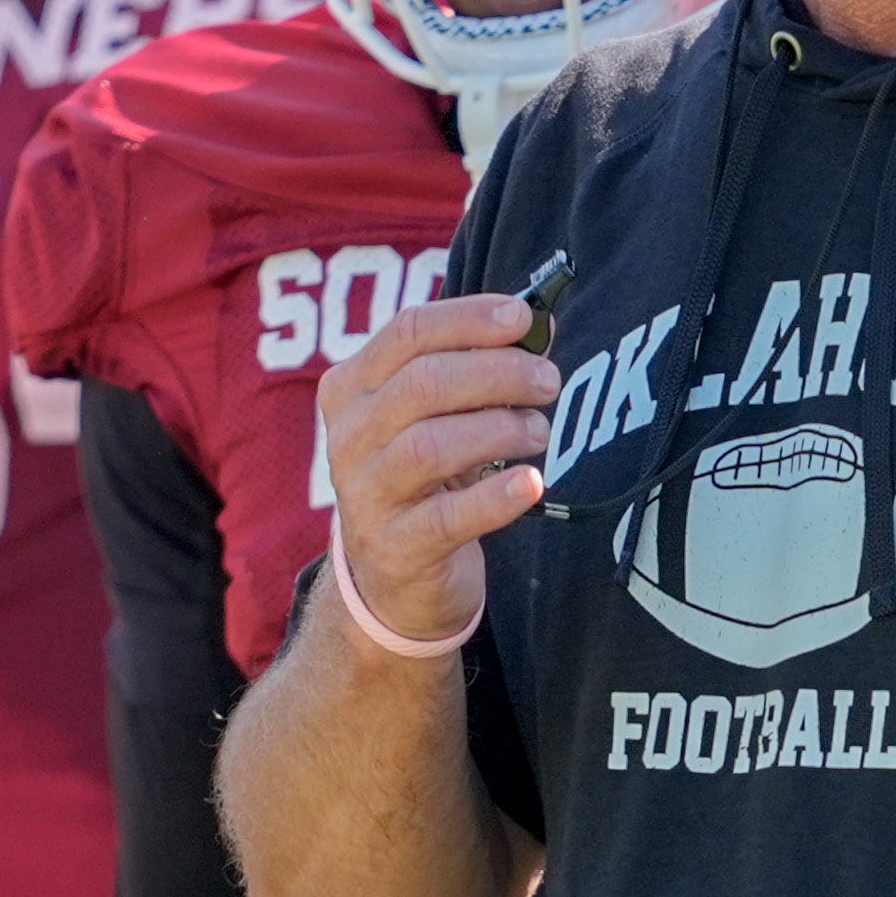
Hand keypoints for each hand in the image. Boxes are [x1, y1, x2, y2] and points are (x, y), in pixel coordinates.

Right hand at [314, 285, 560, 656]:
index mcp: (351, 387)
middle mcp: (348, 436)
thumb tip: (541, 323)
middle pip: (424, 383)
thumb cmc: (422, 478)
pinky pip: (448, 516)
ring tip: (540, 431)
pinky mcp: (396, 547)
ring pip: (432, 445)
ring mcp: (366, 494)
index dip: (470, 318)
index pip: (408, 332)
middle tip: (547, 381)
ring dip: (501, 429)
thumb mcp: (436, 416)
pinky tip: (530, 483)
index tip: (523, 319)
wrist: (391, 578)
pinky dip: (496, 496)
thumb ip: (477, 366)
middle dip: (498, 373)